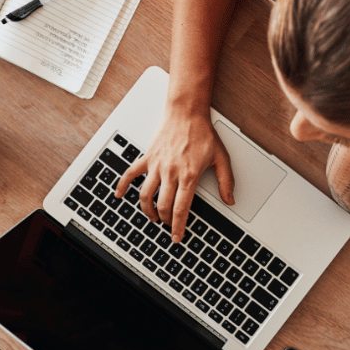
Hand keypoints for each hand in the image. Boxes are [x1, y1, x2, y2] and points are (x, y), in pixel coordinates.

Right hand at [116, 109, 235, 242]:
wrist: (187, 112)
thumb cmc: (202, 133)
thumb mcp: (221, 158)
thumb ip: (226, 181)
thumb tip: (230, 200)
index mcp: (189, 176)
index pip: (181, 209)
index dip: (178, 226)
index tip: (177, 237)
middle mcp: (171, 173)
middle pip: (163, 205)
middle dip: (166, 220)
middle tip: (168, 225)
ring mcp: (157, 166)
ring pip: (146, 195)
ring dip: (147, 210)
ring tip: (152, 216)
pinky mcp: (147, 158)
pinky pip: (130, 173)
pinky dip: (122, 186)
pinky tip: (119, 195)